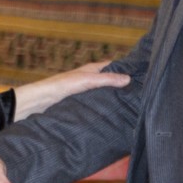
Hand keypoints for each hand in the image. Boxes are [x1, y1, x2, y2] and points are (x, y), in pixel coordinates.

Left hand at [13, 60, 129, 119]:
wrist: (40, 101)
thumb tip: (128, 79)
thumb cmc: (61, 86)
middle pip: (109, 81)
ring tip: (131, 106)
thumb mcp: (87, 80)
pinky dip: (104, 107)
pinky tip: (112, 115)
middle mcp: (89, 80)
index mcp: (91, 70)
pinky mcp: (80, 104)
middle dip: (122, 86)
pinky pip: (96, 104)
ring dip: (113, 98)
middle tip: (140, 95)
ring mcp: (85, 92)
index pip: (113, 66)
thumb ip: (107, 79)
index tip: (141, 75)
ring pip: (103, 94)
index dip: (125, 69)